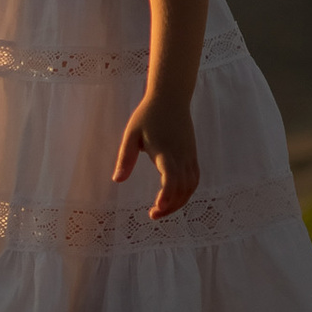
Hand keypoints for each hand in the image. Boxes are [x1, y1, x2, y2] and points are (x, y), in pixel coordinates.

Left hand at [112, 89, 199, 221]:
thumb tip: (117, 180)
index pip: (171, 179)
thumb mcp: (131, 134)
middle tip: (153, 214)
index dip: (166, 197)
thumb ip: (125, 158)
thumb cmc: (148, 114)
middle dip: (170, 206)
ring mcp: (189, 156)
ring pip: (191, 186)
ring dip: (179, 202)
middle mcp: (181, 156)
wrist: (171, 97)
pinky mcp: (192, 154)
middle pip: (182, 189)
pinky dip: (187, 192)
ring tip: (163, 209)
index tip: (156, 208)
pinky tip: (176, 197)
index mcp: (165, 152)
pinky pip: (194, 178)